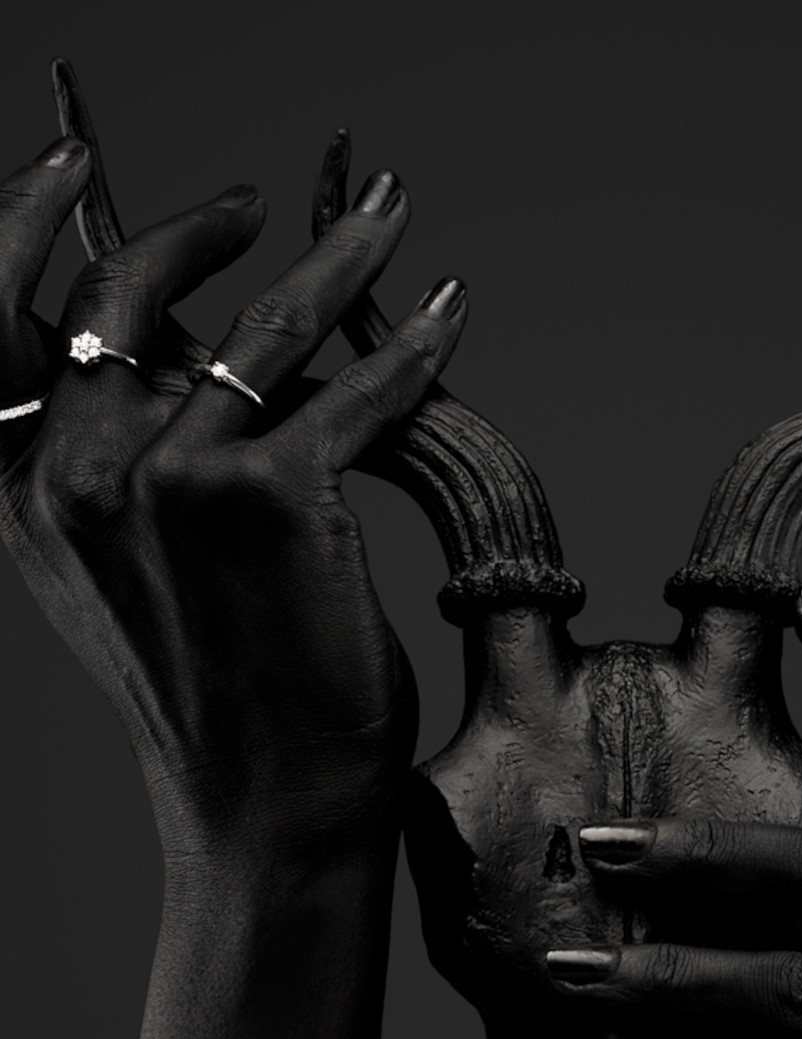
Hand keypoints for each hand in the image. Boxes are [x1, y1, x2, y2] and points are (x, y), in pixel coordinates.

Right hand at [0, 135, 466, 864]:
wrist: (262, 802)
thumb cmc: (216, 696)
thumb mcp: (122, 578)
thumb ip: (116, 472)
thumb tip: (178, 360)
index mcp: (28, 489)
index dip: (23, 216)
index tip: (69, 158)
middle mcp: (78, 473)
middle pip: (131, 290)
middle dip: (206, 222)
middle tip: (265, 202)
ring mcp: (168, 480)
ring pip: (261, 324)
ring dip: (339, 253)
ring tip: (386, 216)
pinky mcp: (267, 497)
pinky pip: (353, 390)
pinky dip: (409, 347)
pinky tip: (444, 316)